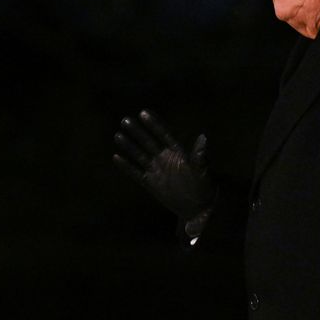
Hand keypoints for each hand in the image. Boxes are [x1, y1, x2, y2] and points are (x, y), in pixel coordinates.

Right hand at [112, 109, 216, 231]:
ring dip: (129, 146)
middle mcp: (164, 158)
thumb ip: (199, 155)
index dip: (154, 124)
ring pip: (139, 155)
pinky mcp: (151, 183)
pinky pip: (136, 173)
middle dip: (137, 131)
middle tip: (125, 120)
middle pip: (148, 142)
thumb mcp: (202, 170)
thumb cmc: (204, 185)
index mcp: (177, 151)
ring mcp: (157, 170)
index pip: (163, 134)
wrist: (199, 206)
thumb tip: (203, 137)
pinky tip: (116, 157)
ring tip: (117, 135)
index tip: (143, 112)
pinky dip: (126, 166)